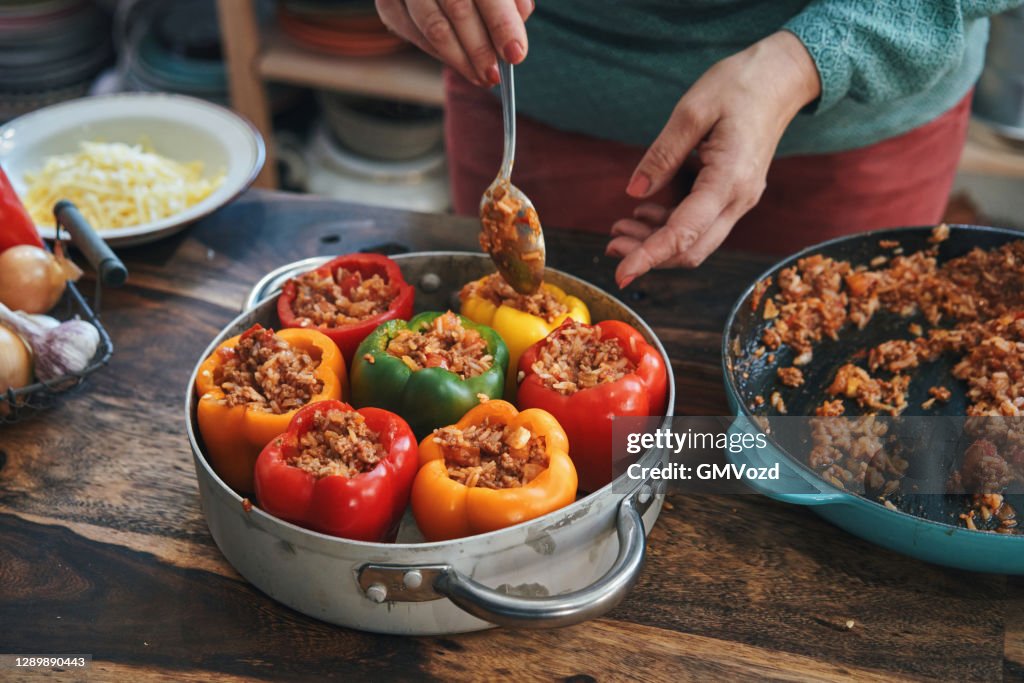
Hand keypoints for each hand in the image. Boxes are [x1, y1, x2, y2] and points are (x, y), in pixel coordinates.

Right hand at [376, 0, 533, 86]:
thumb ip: (510, 1)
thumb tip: (512, 40)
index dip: (502, 24)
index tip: (516, 55)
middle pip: (458, 9)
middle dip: (480, 49)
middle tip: (494, 75)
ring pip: (434, 28)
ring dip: (460, 60)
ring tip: (481, 78)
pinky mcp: (387, 4)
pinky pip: (414, 35)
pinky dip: (440, 54)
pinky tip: (459, 63)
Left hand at [606, 31, 820, 287]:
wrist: (781, 78)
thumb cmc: (739, 85)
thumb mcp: (692, 110)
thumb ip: (662, 154)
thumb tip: (634, 192)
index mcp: (729, 180)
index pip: (684, 233)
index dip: (649, 256)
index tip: (621, 273)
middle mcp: (738, 199)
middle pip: (692, 249)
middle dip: (649, 255)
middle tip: (611, 243)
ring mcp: (738, 199)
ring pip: (696, 241)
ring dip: (657, 242)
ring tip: (620, 227)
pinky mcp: (733, 194)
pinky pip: (700, 223)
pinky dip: (670, 226)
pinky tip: (645, 211)